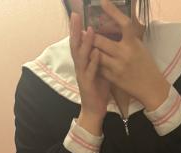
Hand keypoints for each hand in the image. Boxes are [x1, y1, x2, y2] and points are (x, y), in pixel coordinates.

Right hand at [69, 11, 110, 127]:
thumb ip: (100, 57)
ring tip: (89, 29)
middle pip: (75, 45)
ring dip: (85, 43)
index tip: (77, 15)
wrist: (94, 110)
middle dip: (75, 30)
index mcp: (82, 62)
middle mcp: (80, 66)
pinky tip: (96, 53)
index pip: (78, 42)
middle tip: (75, 15)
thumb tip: (105, 42)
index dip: (76, 29)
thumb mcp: (100, 69)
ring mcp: (82, 75)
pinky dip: (93, 61)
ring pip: (81, 56)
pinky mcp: (87, 85)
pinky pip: (90, 71)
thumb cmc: (98, 90)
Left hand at [92, 0, 169, 110]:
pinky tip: (92, 60)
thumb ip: (128, 37)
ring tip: (85, 45)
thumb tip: (117, 24)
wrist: (151, 87)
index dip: (113, 11)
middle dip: (90, 36)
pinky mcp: (114, 78)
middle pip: (100, 40)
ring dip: (90, 49)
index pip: (123, 23)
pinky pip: (99, 68)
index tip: (103, 2)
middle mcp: (125, 53)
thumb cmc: (146, 64)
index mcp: (133, 43)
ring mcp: (118, 67)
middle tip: (83, 31)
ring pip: (97, 54)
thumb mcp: (139, 47)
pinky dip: (95, 63)